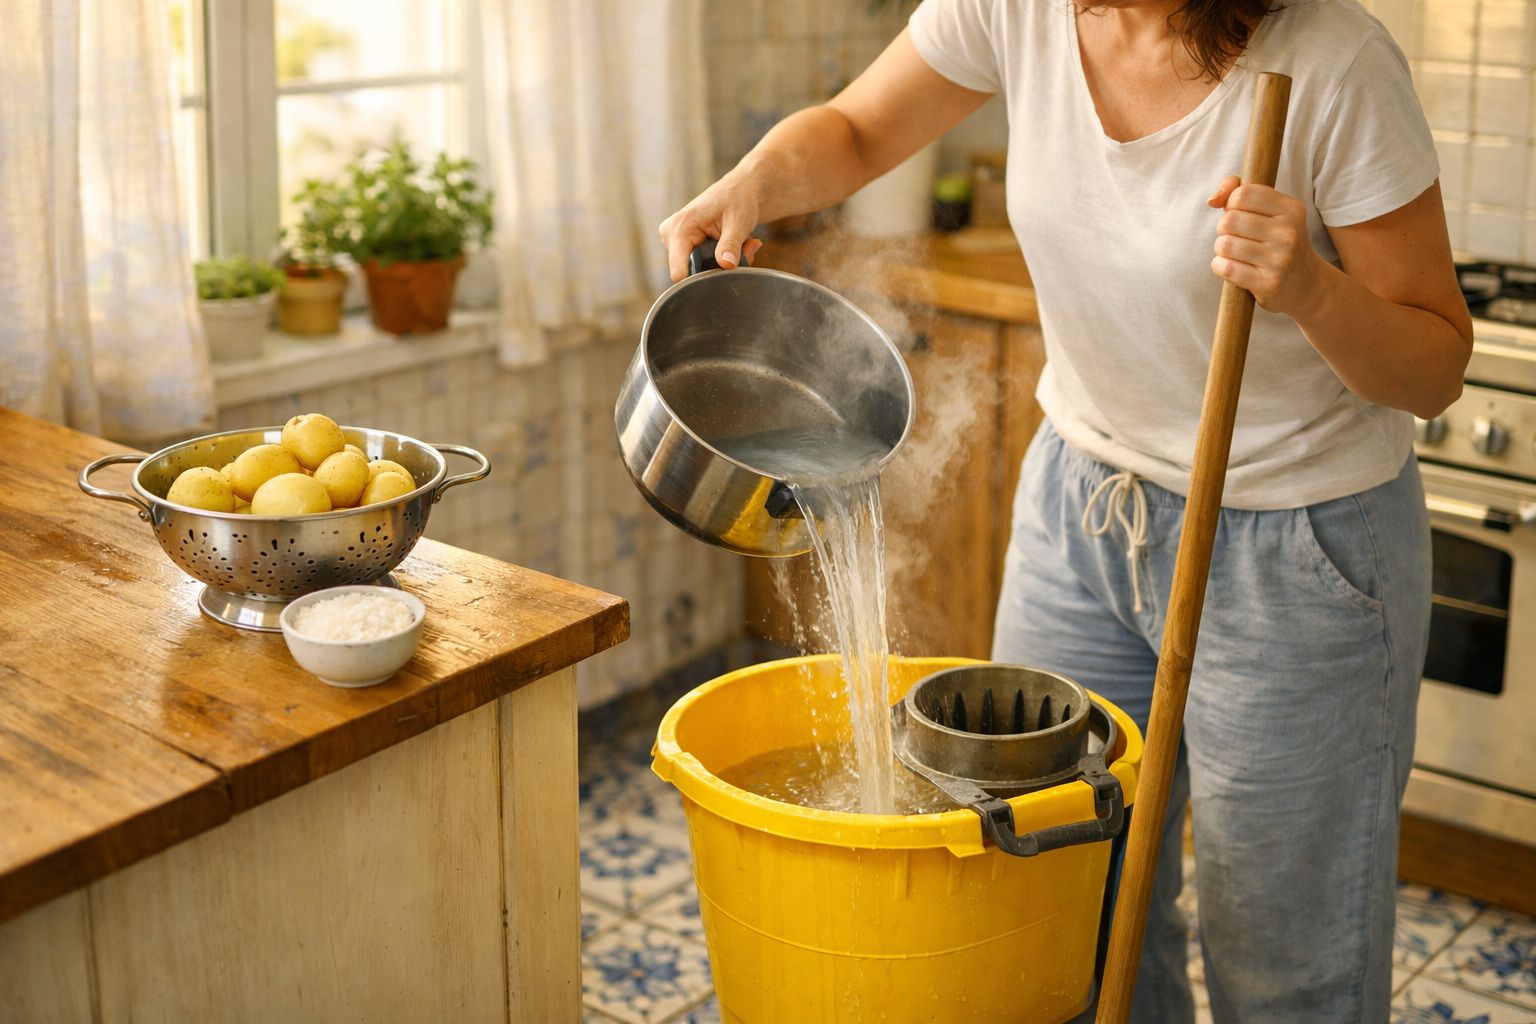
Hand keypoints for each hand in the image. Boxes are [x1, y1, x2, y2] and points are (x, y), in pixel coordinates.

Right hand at [658, 176, 765, 281]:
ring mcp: (677, 242)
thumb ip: (731, 244)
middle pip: (694, 272)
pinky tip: (735, 243)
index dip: (702, 280)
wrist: (741, 190)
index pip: (679, 271)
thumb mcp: (738, 221)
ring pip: (702, 270)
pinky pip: (704, 264)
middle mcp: (672, 235)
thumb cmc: (738, 199)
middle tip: (745, 248)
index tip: (726, 270)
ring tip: (742, 243)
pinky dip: (724, 258)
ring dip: (726, 261)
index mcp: (680, 227)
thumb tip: (726, 265)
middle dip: (722, 266)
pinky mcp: (685, 246)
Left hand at [1207, 176, 1323, 316]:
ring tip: (1236, 253)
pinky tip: (1232, 267)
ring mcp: (1280, 259)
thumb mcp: (1271, 211)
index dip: (1231, 203)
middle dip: (1224, 228)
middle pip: (1230, 220)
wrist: (1307, 284)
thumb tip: (1213, 200)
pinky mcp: (1268, 283)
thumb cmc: (1279, 242)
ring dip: (1222, 250)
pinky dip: (1220, 266)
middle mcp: (1289, 233)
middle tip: (1236, 236)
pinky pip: (1226, 268)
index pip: (1243, 194)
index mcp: (1291, 209)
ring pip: (1225, 245)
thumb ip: (1238, 191)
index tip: (1239, 213)